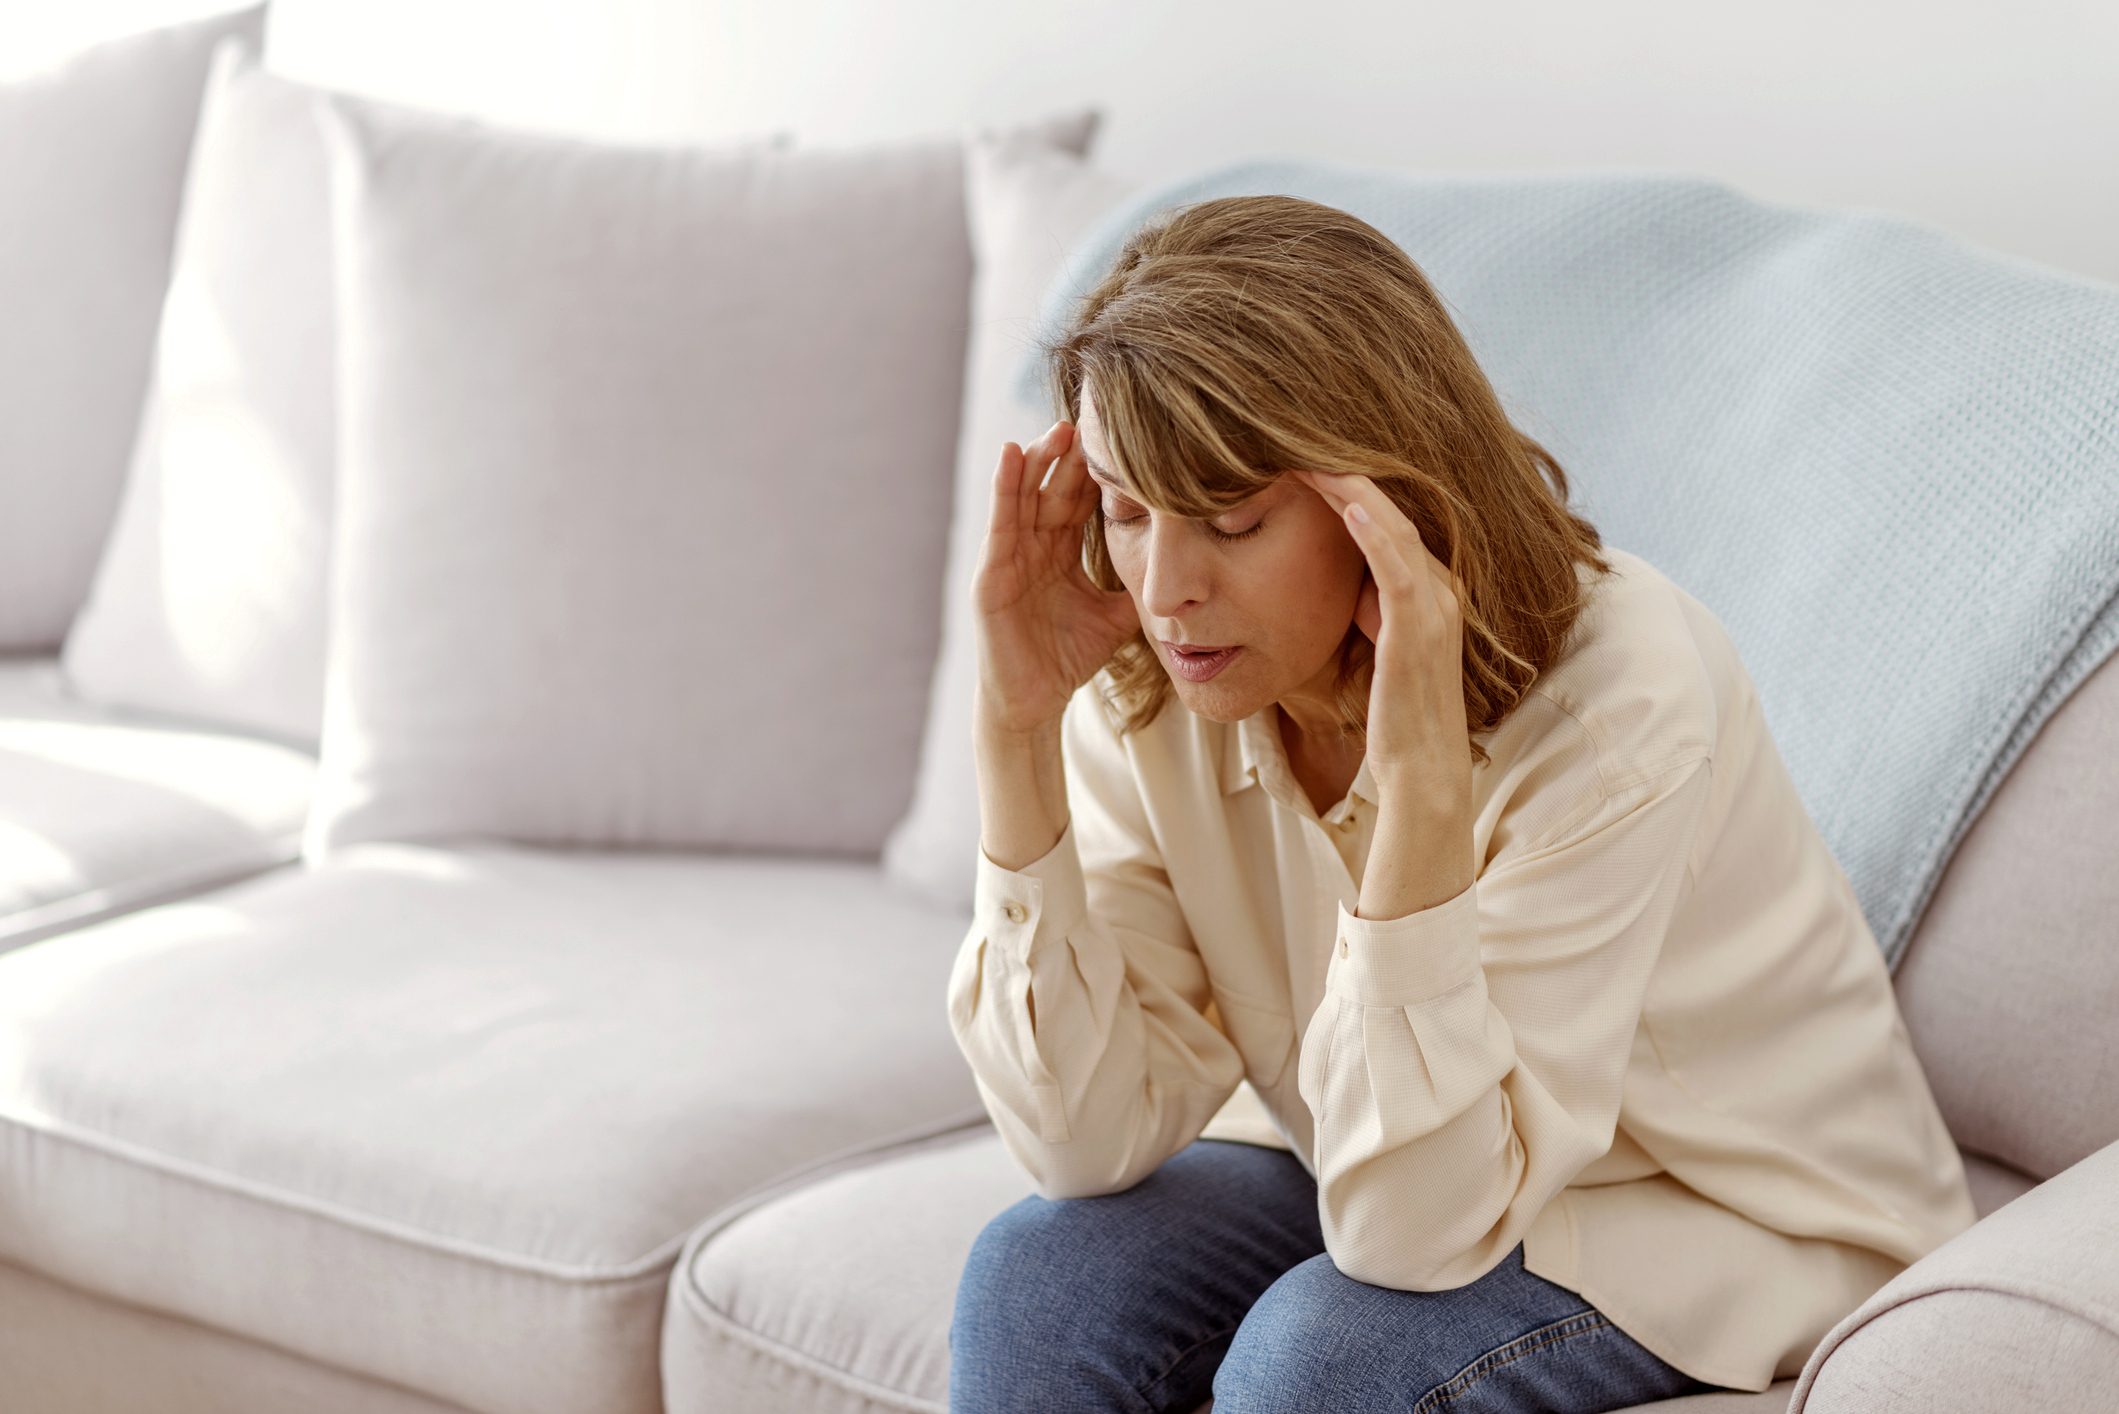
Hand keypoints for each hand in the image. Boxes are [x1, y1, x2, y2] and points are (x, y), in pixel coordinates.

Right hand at [971, 421, 1143, 736]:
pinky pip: (1000, 524)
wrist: (1034, 702)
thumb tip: (1184, 569)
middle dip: (1071, 455)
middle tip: (1094, 416)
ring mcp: (1009, 557)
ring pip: (1026, 496)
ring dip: (1040, 460)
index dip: (1097, 469)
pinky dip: (1004, 488)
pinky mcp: (990, 574)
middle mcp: (1034, 546)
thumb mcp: (1116, 616)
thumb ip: (1140, 588)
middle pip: (1054, 489)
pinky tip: (1013, 454)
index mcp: (1061, 552)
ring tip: (1058, 428)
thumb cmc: (1068, 659)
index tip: (1121, 433)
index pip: (1080, 499)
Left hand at [1290, 468, 1471, 805]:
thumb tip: (1353, 587)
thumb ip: (1372, 612)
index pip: (1387, 523)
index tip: (1303, 461)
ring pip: (1394, 528)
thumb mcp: (1381, 650)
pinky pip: (1397, 567)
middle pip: (1392, 513)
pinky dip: (1373, 533)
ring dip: (1352, 490)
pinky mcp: (1419, 628)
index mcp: (1430, 592)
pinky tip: (1344, 505)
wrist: (1423, 772)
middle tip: (1298, 442)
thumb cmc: (1397, 718)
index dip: (1348, 490)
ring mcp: (1434, 606)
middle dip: (1346, 476)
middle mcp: (1441, 589)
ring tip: (1310, 456)